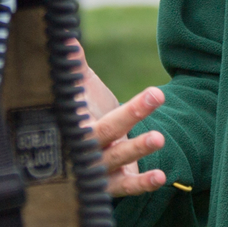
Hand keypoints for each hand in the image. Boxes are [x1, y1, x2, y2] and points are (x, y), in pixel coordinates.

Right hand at [75, 43, 171, 196]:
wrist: (73, 158)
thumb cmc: (79, 113)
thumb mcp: (77, 89)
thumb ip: (73, 67)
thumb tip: (66, 38)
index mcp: (70, 121)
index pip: (83, 106)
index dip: (92, 92)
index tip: (118, 79)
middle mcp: (80, 147)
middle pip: (105, 130)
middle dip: (131, 113)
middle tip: (156, 93)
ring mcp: (94, 168)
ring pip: (115, 158)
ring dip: (137, 148)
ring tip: (159, 137)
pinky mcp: (110, 186)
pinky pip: (125, 188)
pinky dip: (141, 184)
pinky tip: (161, 176)